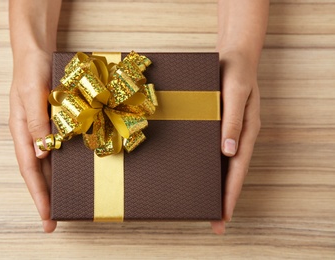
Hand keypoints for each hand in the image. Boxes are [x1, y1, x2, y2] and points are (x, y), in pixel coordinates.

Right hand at [9, 49, 56, 231]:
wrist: (37, 50)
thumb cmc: (32, 69)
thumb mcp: (32, 94)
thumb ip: (37, 123)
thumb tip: (41, 155)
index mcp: (21, 130)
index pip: (29, 170)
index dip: (38, 194)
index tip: (47, 216)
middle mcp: (32, 134)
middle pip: (38, 172)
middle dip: (46, 197)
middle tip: (55, 221)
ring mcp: (44, 129)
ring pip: (49, 163)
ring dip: (56, 183)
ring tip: (66, 203)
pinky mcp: (55, 121)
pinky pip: (60, 147)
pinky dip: (65, 163)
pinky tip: (74, 173)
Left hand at [210, 50, 260, 233]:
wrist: (233, 55)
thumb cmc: (236, 72)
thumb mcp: (235, 93)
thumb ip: (232, 121)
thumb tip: (228, 152)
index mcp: (246, 131)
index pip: (237, 169)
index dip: (230, 193)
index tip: (223, 215)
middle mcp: (238, 136)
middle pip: (231, 172)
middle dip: (224, 198)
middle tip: (215, 223)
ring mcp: (228, 132)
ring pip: (223, 165)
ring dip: (216, 185)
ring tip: (206, 206)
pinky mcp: (218, 126)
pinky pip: (214, 151)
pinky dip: (210, 167)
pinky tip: (200, 175)